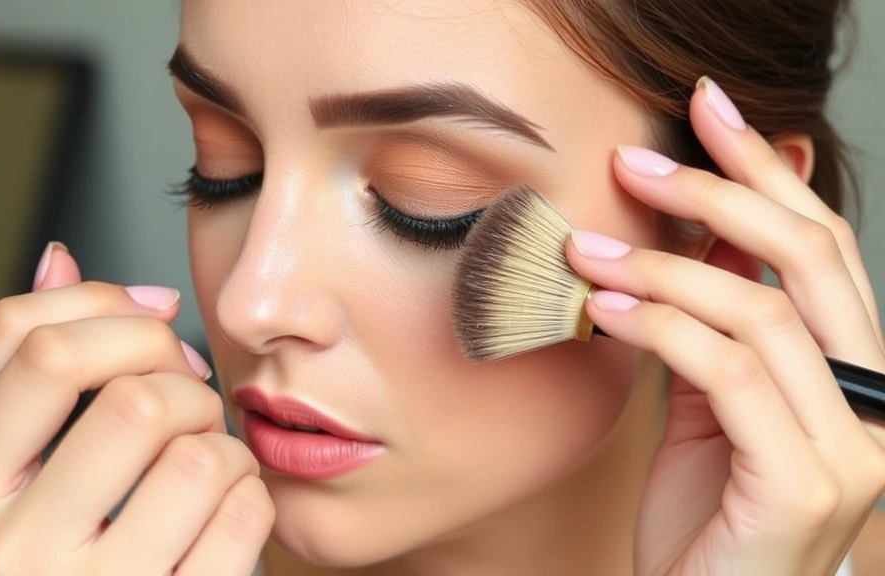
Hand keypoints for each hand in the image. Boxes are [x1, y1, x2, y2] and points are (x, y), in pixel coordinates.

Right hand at [0, 244, 272, 574]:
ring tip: (205, 465)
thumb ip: (27, 371)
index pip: (29, 337)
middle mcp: (3, 542)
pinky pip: (243, 510)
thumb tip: (63, 259)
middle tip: (189, 400)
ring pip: (199, 452)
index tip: (153, 321)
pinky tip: (223, 515)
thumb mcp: (12, 473)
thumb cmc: (54, 565)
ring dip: (223, 444)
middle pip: (129, 391)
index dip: (112, 309)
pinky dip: (251, 496)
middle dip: (183, 379)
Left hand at [565, 78, 884, 574]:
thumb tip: (694, 234)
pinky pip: (726, 370)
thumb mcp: (711, 406)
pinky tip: (603, 306)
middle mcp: (873, 404)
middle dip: (720, 193)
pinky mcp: (806, 481)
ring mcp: (852, 447)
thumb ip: (716, 327)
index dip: (766, 172)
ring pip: (760, 310)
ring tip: (586, 250)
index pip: (822, 247)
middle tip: (636, 163)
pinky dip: (658, 325)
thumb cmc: (706, 518)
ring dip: (662, 266)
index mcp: (853, 375)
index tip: (708, 112)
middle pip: (810, 258)